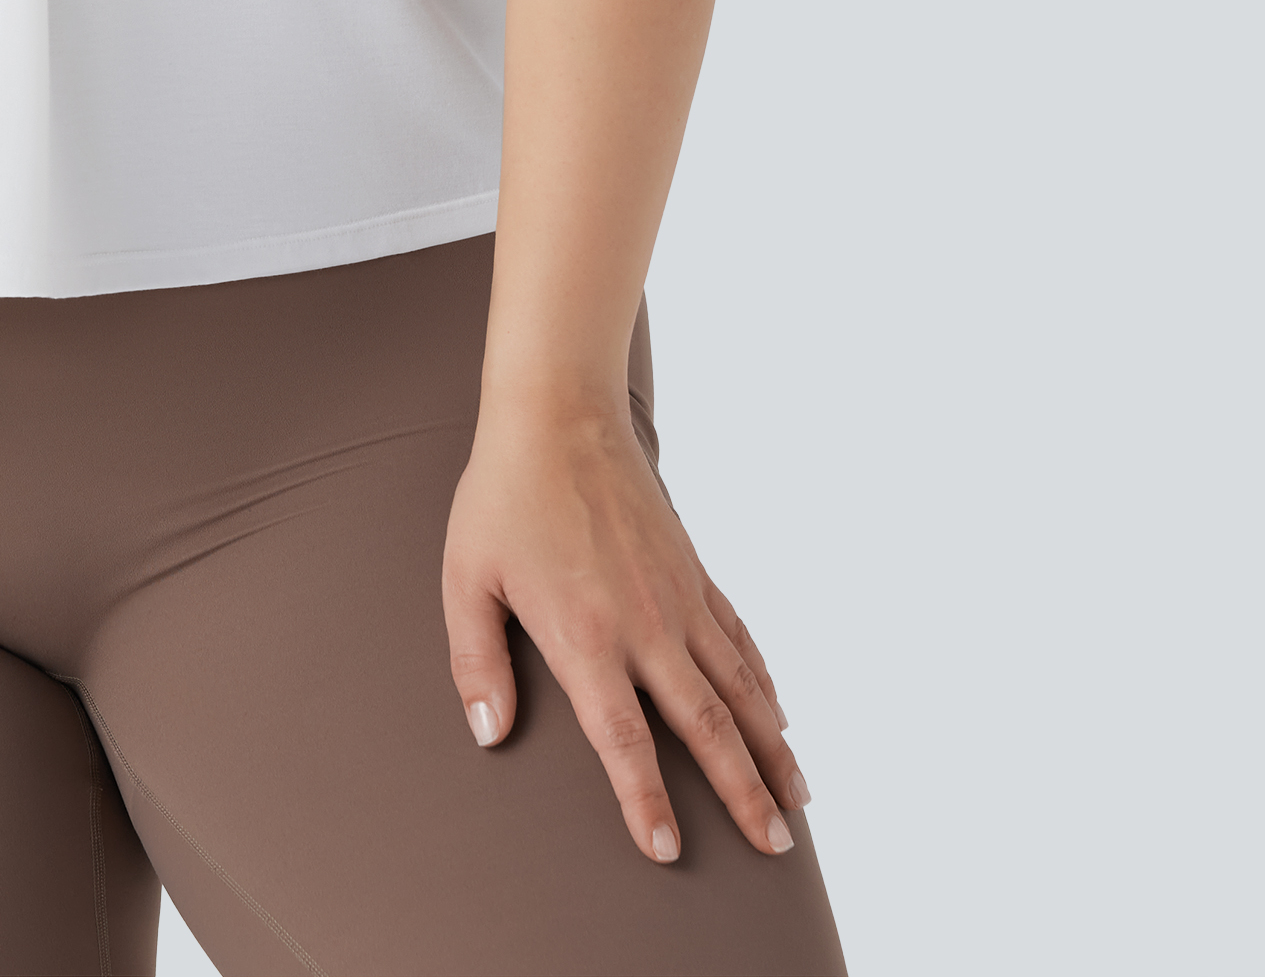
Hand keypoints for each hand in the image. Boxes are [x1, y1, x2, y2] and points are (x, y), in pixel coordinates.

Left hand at [442, 393, 808, 861]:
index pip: (623, 738)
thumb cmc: (503, 495)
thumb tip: (489, 735)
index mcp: (585, 634)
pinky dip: (764, 682)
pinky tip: (779, 715)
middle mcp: (645, 624)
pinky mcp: (693, 570)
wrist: (560, 413)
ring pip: (739, 686)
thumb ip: (476, 662)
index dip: (646, 799)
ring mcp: (678, 596)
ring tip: (797, 800)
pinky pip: (739, 637)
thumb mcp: (467, 578)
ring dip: (772, 747)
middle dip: (743, 792)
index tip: (667, 850)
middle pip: (706, 725)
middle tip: (774, 846)